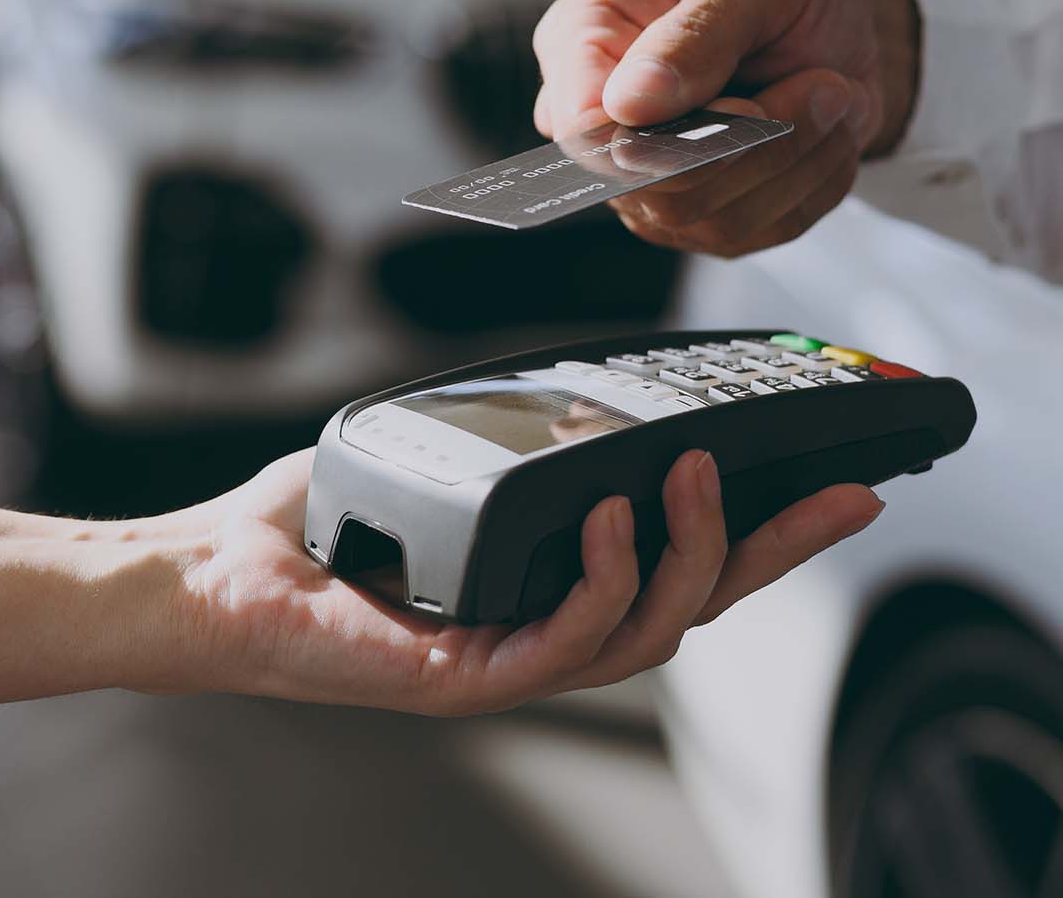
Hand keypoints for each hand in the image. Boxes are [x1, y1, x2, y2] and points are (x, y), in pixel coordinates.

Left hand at [154, 448, 882, 715]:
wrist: (215, 575)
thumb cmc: (321, 521)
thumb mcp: (448, 455)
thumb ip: (526, 434)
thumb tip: (599, 383)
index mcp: (553, 584)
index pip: (682, 565)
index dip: (765, 532)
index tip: (839, 483)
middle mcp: (546, 631)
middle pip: (696, 607)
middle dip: (780, 554)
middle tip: (847, 497)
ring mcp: (511, 663)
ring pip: (648, 632)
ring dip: (687, 553)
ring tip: (691, 476)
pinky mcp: (463, 679)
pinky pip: (562, 643)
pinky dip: (601, 579)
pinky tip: (611, 517)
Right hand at [532, 0, 919, 257]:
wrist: (854, 19)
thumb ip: (692, 35)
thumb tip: (630, 101)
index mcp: (583, 38)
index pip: (580, 127)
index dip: (658, 138)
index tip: (743, 106)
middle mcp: (605, 116)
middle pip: (649, 189)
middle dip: (751, 147)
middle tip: (819, 85)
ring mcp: (650, 176)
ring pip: (710, 220)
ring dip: (795, 158)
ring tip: (832, 93)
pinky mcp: (705, 215)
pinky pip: (759, 231)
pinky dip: (814, 181)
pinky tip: (827, 129)